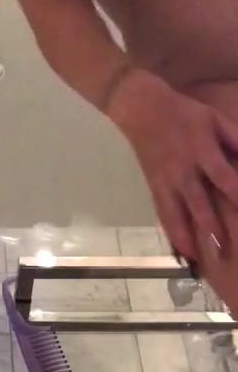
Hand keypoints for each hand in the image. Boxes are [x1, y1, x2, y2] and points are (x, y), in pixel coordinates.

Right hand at [107, 69, 237, 258]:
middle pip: (200, 204)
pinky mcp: (155, 188)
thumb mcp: (214, 119)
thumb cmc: (185, 113)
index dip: (237, 194)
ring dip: (189, 238)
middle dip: (214, 228)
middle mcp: (183, 171)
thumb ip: (234, 140)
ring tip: (201, 259)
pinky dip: (172, 233)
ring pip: (178, 215)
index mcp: (201, 151)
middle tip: (226, 248)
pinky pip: (164, 215)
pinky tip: (182, 250)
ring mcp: (166, 182)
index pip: (223, 177)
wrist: (142, 111)